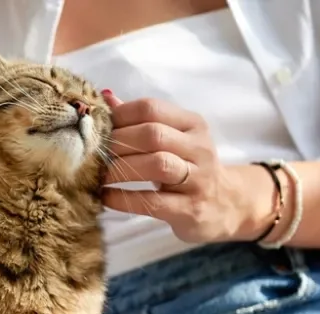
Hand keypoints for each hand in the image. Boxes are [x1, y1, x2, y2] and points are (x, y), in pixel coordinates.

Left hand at [100, 92, 271, 242]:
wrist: (226, 205)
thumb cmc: (188, 168)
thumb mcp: (171, 139)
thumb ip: (140, 121)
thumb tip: (104, 99)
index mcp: (192, 124)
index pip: (151, 108)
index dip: (119, 117)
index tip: (96, 130)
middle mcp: (199, 148)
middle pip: (153, 135)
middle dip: (117, 144)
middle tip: (93, 156)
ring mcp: (198, 179)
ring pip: (157, 165)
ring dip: (120, 170)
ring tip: (98, 177)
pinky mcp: (190, 209)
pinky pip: (153, 202)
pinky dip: (124, 199)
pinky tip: (106, 198)